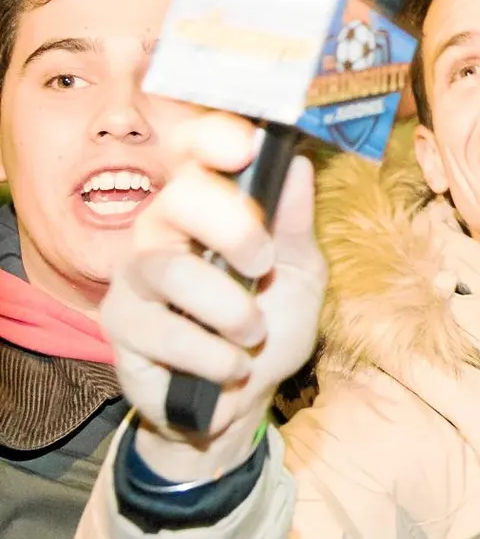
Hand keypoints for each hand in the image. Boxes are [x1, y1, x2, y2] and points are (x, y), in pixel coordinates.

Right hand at [99, 113, 327, 481]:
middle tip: (262, 262)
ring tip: (253, 333)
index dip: (213, 139)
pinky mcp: (121, 326)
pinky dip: (215, 354)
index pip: (194, 154)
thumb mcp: (300, 274)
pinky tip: (231, 366)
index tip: (245, 147)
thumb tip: (296, 163)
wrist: (244, 399)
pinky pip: (166, 332)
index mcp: (207, 207)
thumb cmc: (270, 325)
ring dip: (230, 309)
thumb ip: (295, 223)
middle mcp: (163, 231)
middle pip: (179, 199)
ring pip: (173, 272)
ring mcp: (136, 277)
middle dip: (232, 229)